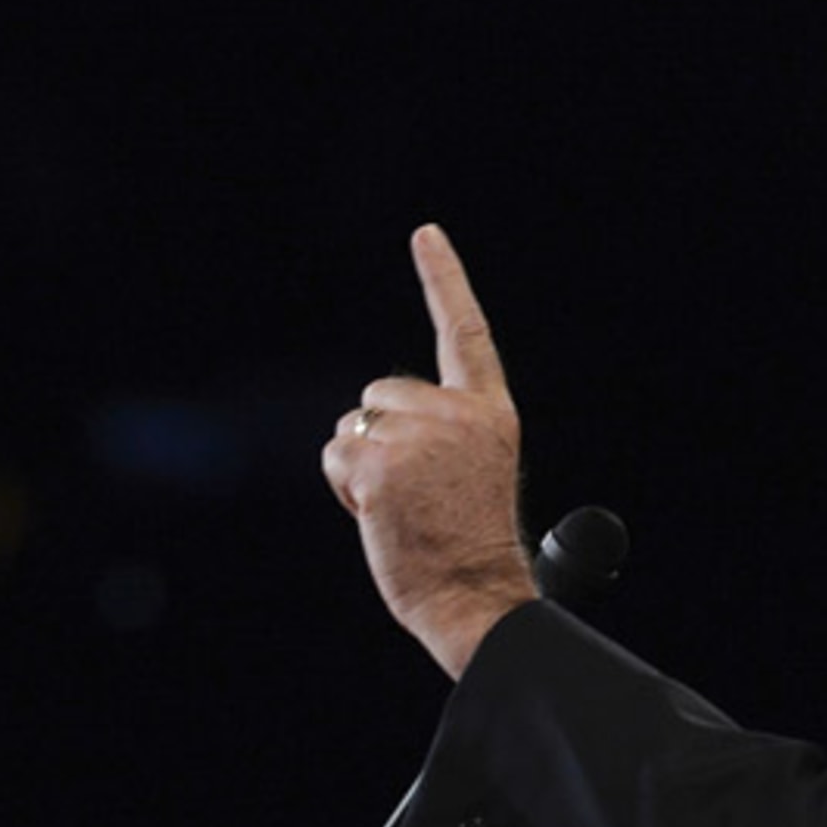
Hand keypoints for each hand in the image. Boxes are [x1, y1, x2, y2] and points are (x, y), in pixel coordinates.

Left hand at [323, 223, 537, 677]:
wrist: (476, 592)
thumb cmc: (470, 543)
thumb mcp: (473, 468)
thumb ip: (441, 428)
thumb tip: (371, 418)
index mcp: (490, 412)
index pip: (465, 332)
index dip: (444, 279)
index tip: (425, 234)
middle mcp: (458, 413)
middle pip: (382, 392)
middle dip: (380, 434)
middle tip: (414, 491)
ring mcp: (419, 435)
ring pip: (354, 425)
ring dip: (361, 465)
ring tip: (400, 506)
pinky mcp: (380, 461)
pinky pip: (336, 454)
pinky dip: (345, 486)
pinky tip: (380, 513)